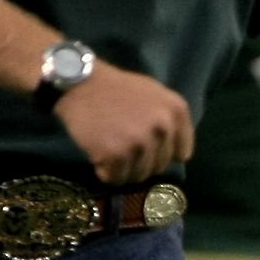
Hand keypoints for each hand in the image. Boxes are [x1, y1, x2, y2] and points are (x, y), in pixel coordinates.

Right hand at [54, 63, 195, 184]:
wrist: (78, 81)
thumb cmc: (116, 88)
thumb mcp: (154, 93)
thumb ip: (170, 120)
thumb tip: (177, 154)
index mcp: (176, 111)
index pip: (181, 154)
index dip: (161, 153)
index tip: (146, 147)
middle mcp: (163, 128)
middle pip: (158, 167)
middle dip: (141, 162)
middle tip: (122, 147)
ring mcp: (140, 142)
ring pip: (138, 176)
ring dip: (123, 169)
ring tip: (110, 149)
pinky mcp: (115, 155)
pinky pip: (116, 178)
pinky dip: (106, 172)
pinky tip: (98, 155)